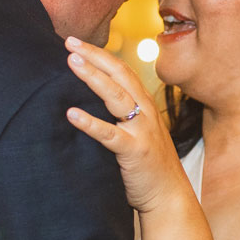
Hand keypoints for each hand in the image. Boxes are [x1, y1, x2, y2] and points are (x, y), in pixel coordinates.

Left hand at [61, 37, 191, 215]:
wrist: (170, 198)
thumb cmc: (149, 167)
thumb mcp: (139, 133)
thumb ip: (123, 116)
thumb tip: (92, 102)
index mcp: (145, 106)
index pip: (123, 70)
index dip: (101, 53)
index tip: (77, 42)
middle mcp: (145, 113)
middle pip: (120, 74)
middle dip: (95, 55)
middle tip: (70, 41)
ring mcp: (142, 131)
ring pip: (117, 97)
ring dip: (93, 77)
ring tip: (72, 63)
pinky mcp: (135, 152)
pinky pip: (110, 134)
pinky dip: (90, 123)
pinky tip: (71, 114)